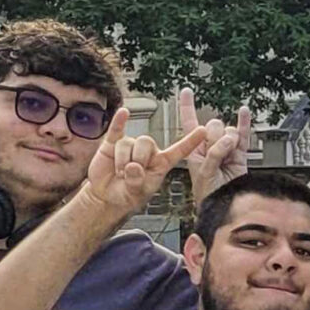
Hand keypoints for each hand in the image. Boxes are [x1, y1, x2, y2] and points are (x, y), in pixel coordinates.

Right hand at [79, 110, 210, 221]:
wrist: (105, 196)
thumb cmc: (126, 195)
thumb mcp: (136, 193)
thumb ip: (137, 182)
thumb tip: (133, 165)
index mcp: (161, 163)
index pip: (179, 150)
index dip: (190, 141)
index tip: (203, 130)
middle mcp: (148, 152)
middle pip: (147, 142)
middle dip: (138, 158)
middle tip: (129, 174)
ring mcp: (130, 146)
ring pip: (129, 142)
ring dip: (122, 159)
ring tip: (119, 173)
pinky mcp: (112, 144)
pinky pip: (117, 129)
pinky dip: (119, 121)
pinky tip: (123, 113)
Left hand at [175, 90, 251, 203]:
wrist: (225, 204)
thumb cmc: (208, 194)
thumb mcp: (204, 172)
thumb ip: (214, 153)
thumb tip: (230, 139)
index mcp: (194, 148)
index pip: (188, 121)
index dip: (187, 106)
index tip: (187, 91)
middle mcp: (209, 144)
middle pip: (213, 125)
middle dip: (215, 137)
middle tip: (217, 153)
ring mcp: (226, 148)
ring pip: (228, 130)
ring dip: (229, 141)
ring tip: (228, 157)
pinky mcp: (241, 153)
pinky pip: (244, 134)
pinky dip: (244, 122)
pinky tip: (243, 111)